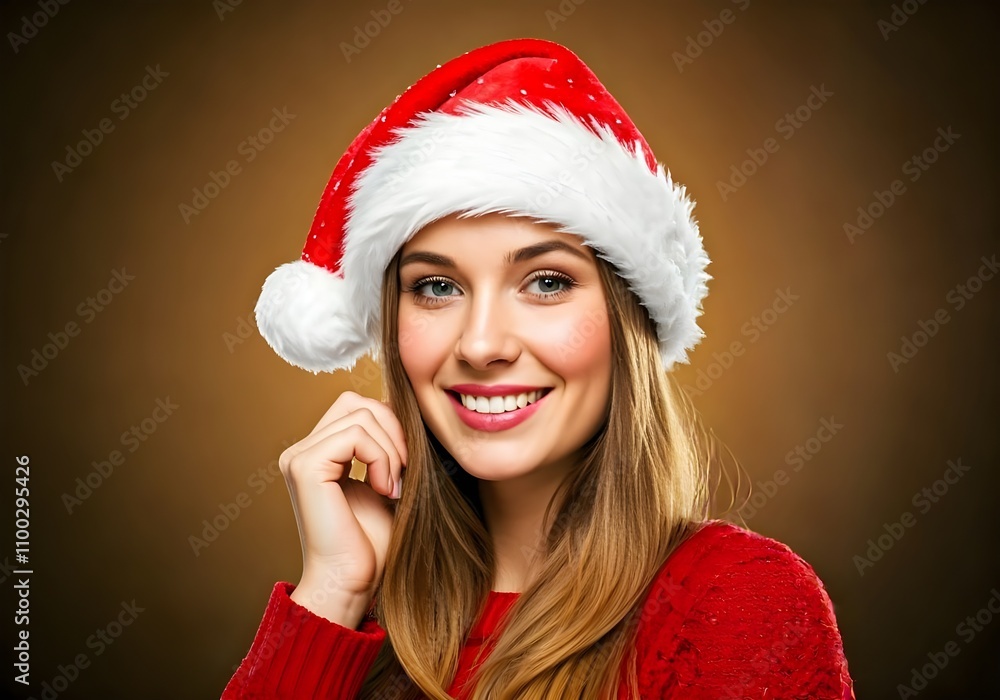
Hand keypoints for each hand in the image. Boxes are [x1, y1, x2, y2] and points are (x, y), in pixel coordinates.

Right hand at [278, 391, 406, 626]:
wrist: (353, 582)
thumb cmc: (373, 543)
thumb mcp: (386, 482)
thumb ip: (387, 447)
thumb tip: (409, 408)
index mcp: (317, 453)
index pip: (357, 407)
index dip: (390, 425)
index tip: (406, 466)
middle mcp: (301, 451)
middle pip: (356, 402)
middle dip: (393, 430)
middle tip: (404, 472)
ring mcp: (299, 457)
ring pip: (360, 415)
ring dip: (391, 449)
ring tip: (394, 486)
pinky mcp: (305, 466)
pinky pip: (355, 435)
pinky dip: (381, 458)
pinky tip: (385, 489)